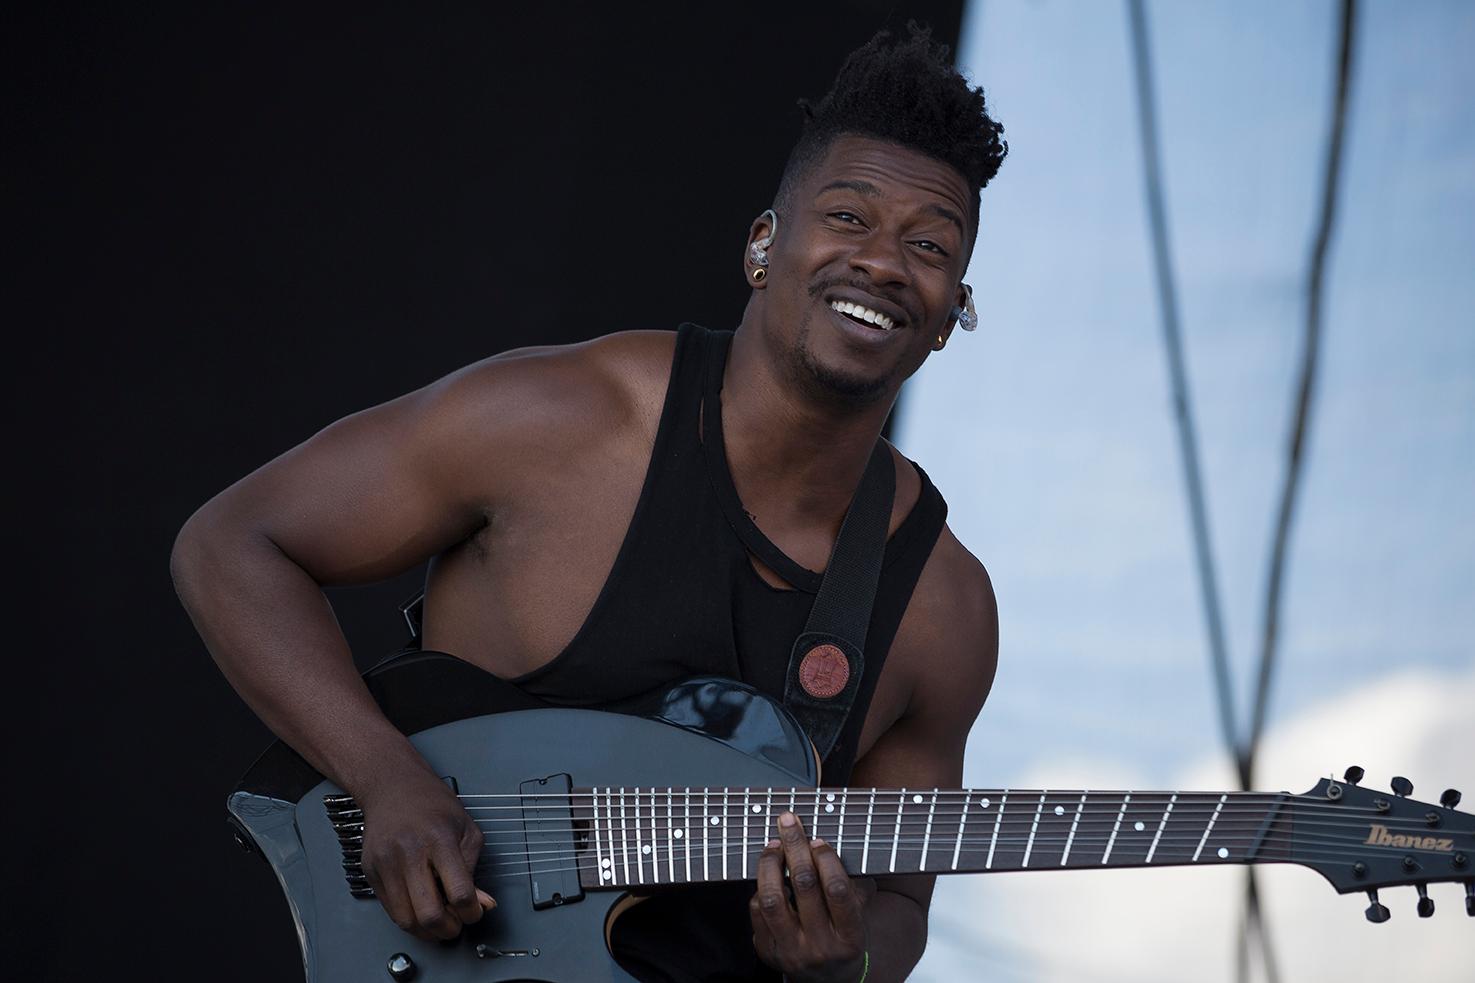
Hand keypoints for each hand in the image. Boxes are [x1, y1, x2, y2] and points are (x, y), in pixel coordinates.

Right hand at [358, 765, 495, 940]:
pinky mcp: (371, 872)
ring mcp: (386, 864)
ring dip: (427, 931)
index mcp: (440, 840)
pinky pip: (390, 910)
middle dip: (449, 930)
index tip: (476, 912)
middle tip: (457, 925)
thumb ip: (474, 868)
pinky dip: (409, 919)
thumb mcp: (466, 828)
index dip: (472, 912)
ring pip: (406, 920)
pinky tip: (421, 909)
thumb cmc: (432, 804)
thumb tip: (483, 903)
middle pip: (429, 914)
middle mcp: (409, 853)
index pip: (459, 892)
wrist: (392, 786)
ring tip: (440, 921)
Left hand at [750, 811, 872, 982]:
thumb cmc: (843, 939)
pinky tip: (768, 875)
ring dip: (771, 865)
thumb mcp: (859, 916)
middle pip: (804, 887)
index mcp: (850, 937)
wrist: (827, 981)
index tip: (818, 840)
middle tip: (790, 823)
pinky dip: (761, 888)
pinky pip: (758, 913)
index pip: (837, 891)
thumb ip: (854, 886)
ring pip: (774, 900)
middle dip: (795, 847)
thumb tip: (836, 845)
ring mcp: (791, 952)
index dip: (826, 860)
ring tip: (774, 846)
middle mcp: (820, 947)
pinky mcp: (768, 952)